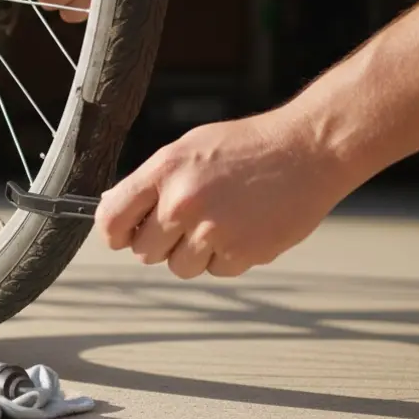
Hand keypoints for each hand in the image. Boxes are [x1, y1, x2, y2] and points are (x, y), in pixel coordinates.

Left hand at [93, 111, 357, 278]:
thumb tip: (111, 210)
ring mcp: (213, 230)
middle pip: (144, 251)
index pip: (112, 218)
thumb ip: (150, 182)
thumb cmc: (247, 148)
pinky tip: (243, 227)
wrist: (307, 150)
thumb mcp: (187, 149)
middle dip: (159, 243)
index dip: (114, 233)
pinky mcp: (243, 253)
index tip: (122, 236)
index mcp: (164, 171)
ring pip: (179, 267)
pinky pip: (216, 271)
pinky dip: (226, 257)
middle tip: (186, 222)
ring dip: (193, 253)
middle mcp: (183, 202)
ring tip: (219, 221)